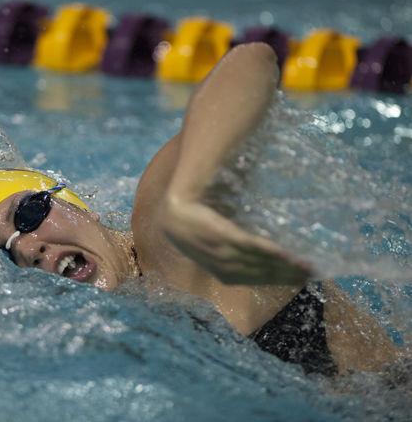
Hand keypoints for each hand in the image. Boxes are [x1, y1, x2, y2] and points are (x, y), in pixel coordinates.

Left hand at [160, 197, 312, 284]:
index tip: (302, 280)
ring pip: (258, 262)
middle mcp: (223, 266)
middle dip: (287, 274)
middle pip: (260, 273)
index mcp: (222, 272)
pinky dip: (268, 251)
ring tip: (306, 265)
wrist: (176, 209)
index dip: (279, 280)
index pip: (255, 280)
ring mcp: (222, 251)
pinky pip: (250, 245)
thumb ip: (238, 252)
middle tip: (313, 273)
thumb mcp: (217, 245)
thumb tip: (265, 257)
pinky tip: (286, 253)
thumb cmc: (197, 225)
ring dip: (283, 265)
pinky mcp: (222, 235)